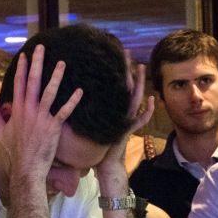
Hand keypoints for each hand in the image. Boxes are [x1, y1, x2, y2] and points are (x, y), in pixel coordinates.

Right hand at [0, 45, 82, 184]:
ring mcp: (41, 117)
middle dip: (37, 63)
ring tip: (62, 63)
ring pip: (49, 92)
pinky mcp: (53, 127)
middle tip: (41, 47)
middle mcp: (28, 110)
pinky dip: (72, 101)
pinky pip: (64, 111)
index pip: (18, 83)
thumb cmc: (14, 150)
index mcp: (17, 109)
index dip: (22, 68)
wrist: (26, 167)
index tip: (25, 55)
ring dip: (56, 76)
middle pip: (33, 81)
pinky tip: (79, 90)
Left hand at [95, 53, 154, 179]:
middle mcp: (120, 112)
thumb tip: (67, 97)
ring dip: (138, 84)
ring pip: (134, 98)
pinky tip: (150, 100)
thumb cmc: (95, 146)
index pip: (111, 86)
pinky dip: (146, 111)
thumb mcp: (88, 124)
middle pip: (124, 86)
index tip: (108, 54)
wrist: (104, 165)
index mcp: (110, 109)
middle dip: (126, 69)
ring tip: (140, 68)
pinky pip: (140, 120)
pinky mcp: (128, 131)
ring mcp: (126, 121)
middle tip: (126, 52)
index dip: (111, 71)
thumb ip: (83, 111)